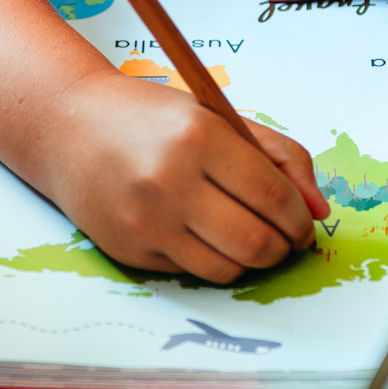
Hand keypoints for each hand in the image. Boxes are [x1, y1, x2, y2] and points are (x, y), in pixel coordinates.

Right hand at [39, 71, 329, 282]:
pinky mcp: (128, 250)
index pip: (275, 197)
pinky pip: (191, 271)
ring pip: (228, 268)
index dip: (301, 218)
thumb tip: (319, 211)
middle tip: (282, 238)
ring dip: (250, 260)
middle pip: (256, 243)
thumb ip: (278, 156)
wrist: (68, 128)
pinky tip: (198, 233)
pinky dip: (208, 259)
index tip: (303, 222)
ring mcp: (145, 221)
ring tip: (244, 237)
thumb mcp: (216, 117)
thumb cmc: (150, 120)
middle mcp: (169, 182)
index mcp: (199, 137)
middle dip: (282, 247)